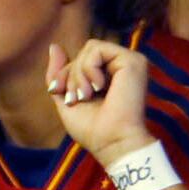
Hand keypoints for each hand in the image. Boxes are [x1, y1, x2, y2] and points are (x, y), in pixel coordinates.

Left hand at [47, 36, 151, 156]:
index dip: (65, 75)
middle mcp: (121, 67)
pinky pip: (97, 48)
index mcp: (110, 75)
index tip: (66, 97)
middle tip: (78, 98)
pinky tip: (98, 87)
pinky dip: (88, 67)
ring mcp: (129, 62)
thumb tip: (54, 46)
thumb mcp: (66, 99)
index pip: (81, 59)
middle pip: (84, 52)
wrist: (112, 144)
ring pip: (90, 48)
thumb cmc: (92, 130)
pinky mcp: (133, 60)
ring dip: (79, 73)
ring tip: (87, 94)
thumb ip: (59, 73)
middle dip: (71, 75)